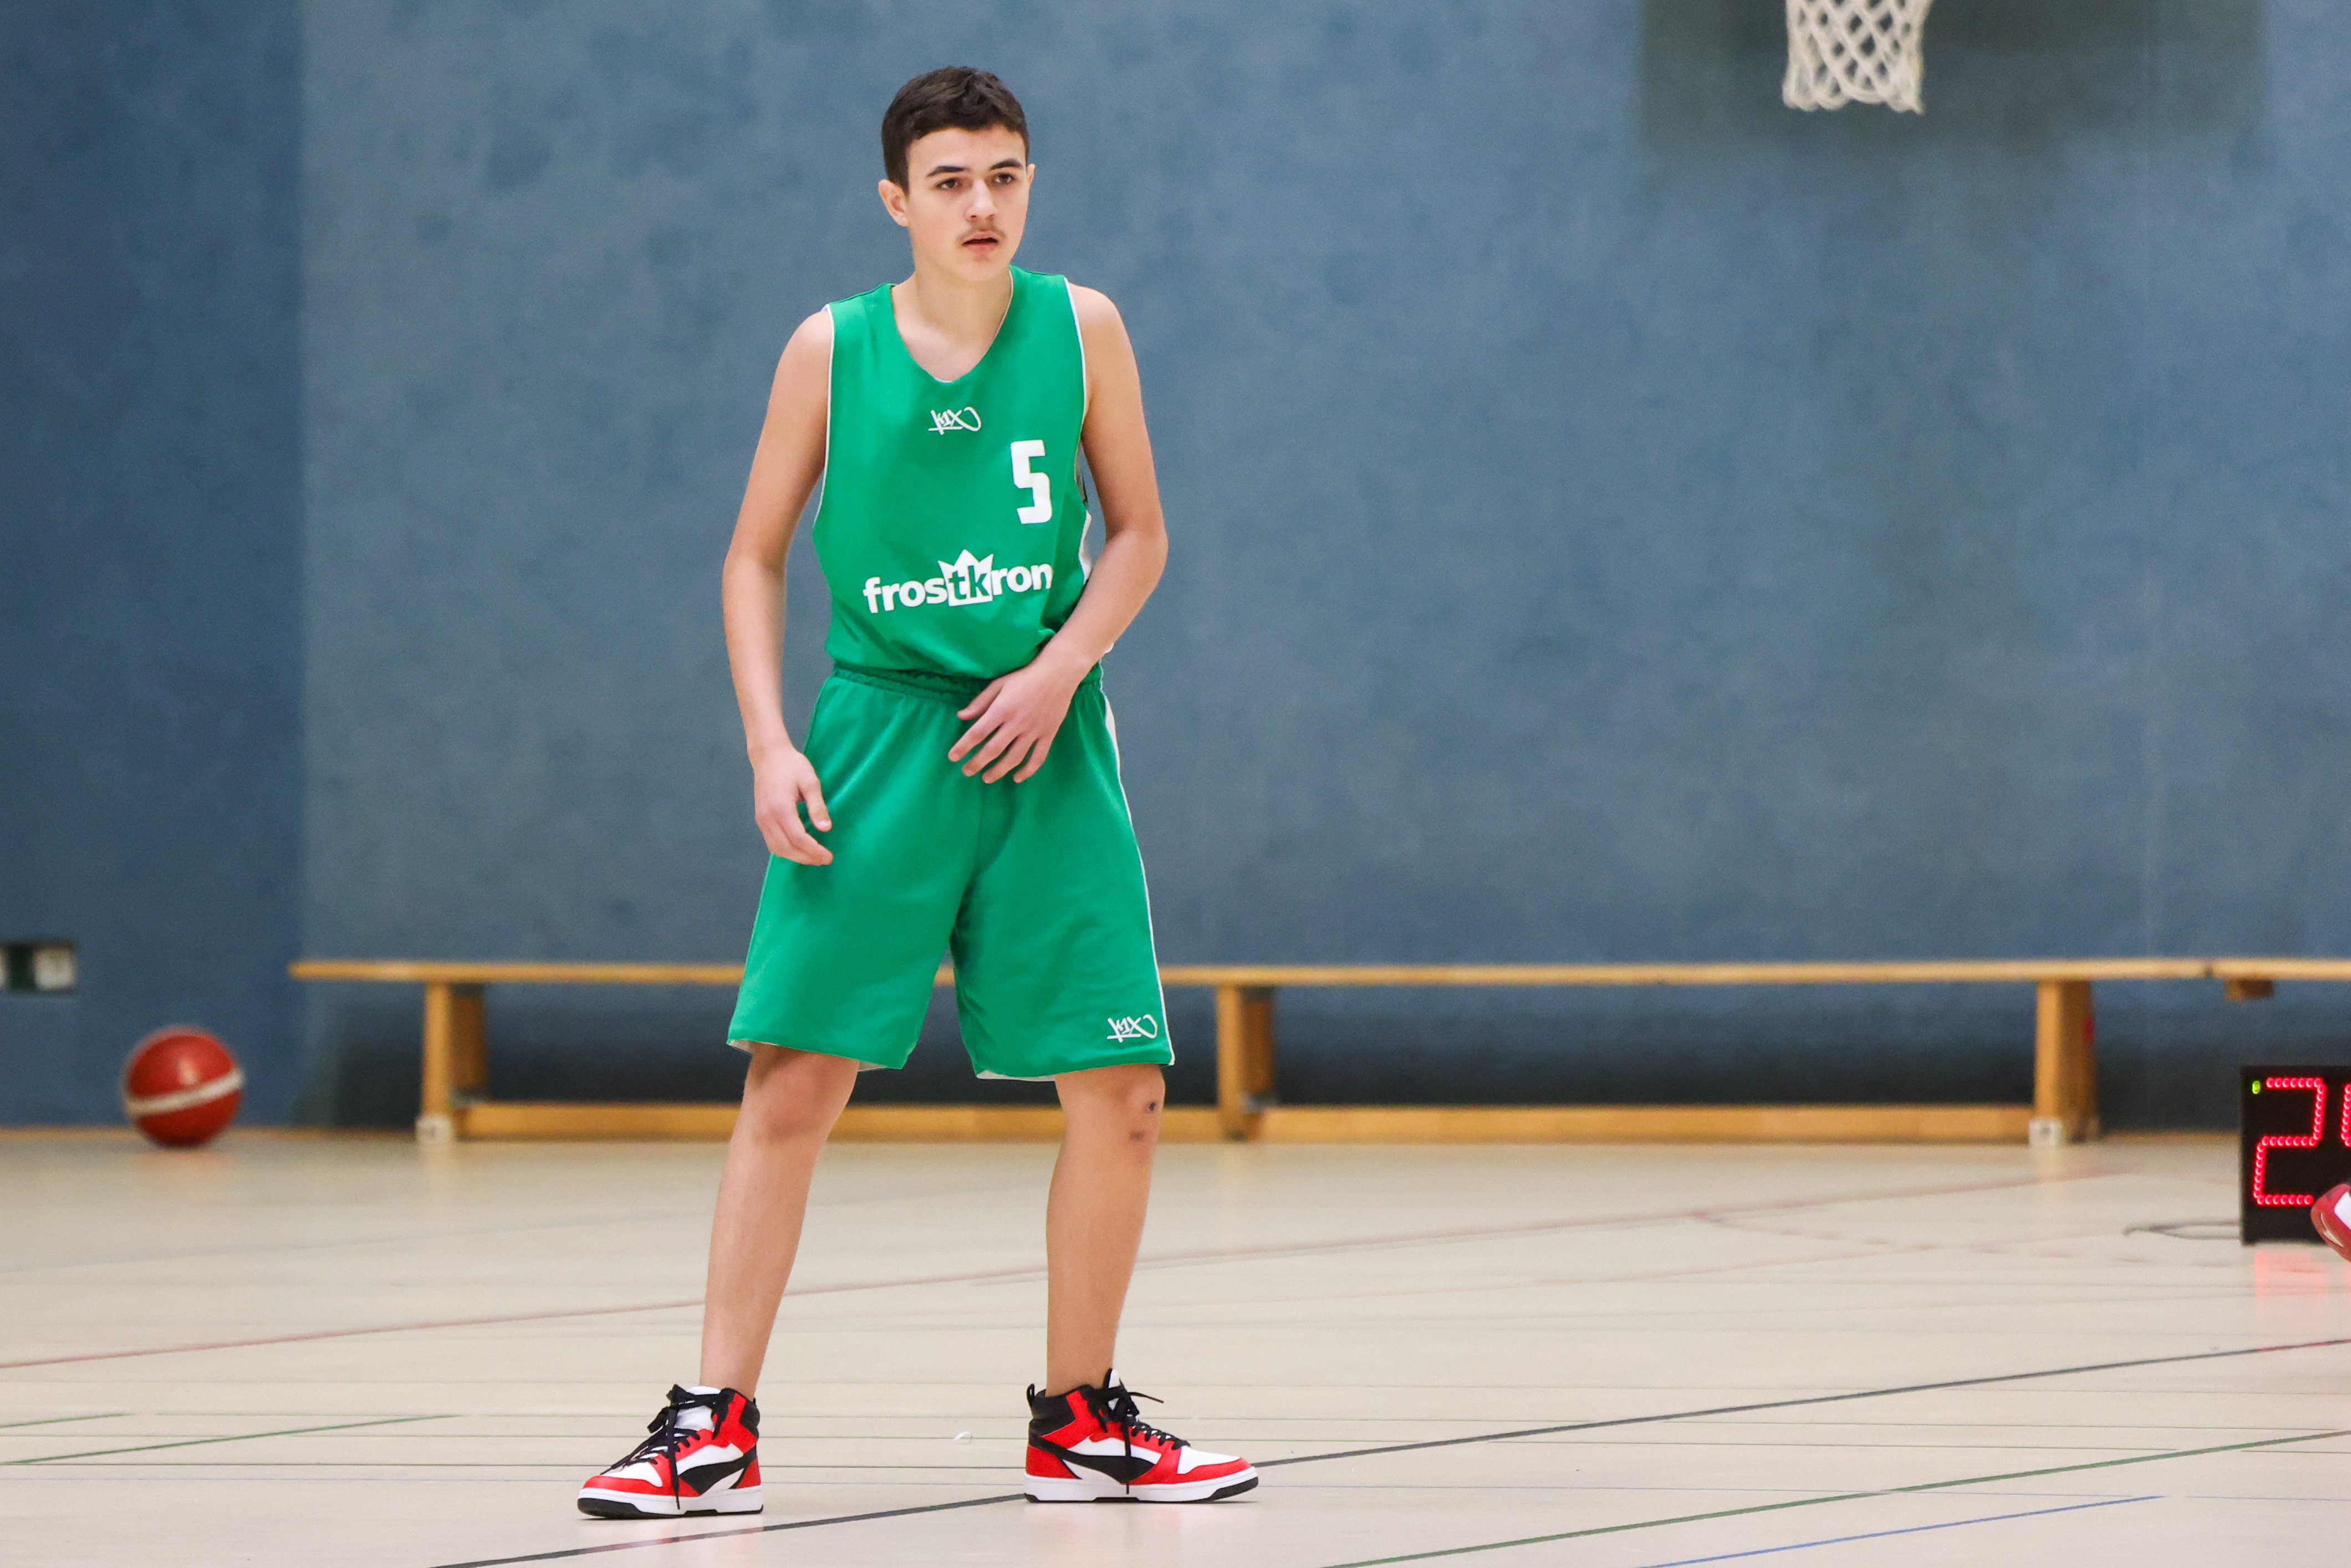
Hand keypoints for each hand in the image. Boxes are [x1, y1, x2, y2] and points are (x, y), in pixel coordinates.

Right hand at [751, 744, 832, 862]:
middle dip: (807, 858)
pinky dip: (785, 850)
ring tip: (813, 857)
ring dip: (795, 857)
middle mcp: (767, 817)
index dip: (814, 851)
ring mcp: (761, 819)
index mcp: (781, 808)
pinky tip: (799, 848)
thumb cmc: (791, 765)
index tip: (828, 857)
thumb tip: (825, 829)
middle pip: (787, 848)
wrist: (769, 755)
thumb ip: (817, 807)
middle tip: (824, 860)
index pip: (798, 839)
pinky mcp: (760, 818)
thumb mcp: (810, 782)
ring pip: (777, 848)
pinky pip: (771, 842)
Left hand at [950, 654, 1084, 782]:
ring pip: (1014, 757)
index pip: (978, 732)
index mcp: (1002, 708)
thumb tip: (961, 716)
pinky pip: (1038, 757)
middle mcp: (1017, 722)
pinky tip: (1017, 778)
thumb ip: (980, 702)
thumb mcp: (999, 684)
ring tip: (986, 778)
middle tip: (966, 771)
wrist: (1059, 673)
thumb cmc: (1025, 676)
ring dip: (998, 771)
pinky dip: (1028, 770)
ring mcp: (1034, 730)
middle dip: (977, 763)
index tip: (952, 757)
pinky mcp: (1049, 734)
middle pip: (993, 749)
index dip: (963, 746)